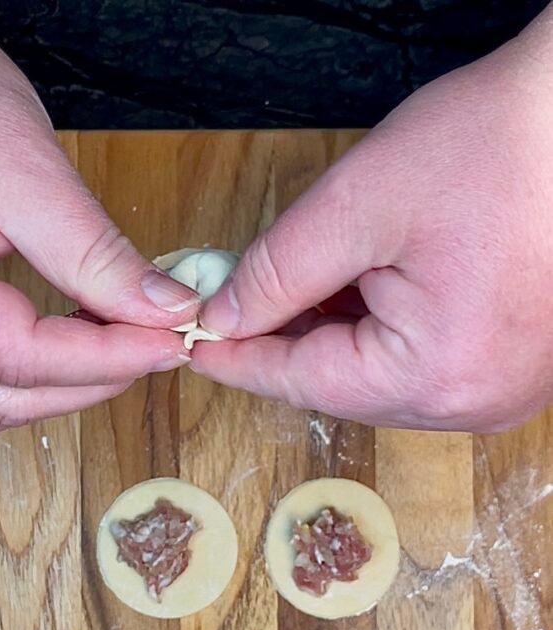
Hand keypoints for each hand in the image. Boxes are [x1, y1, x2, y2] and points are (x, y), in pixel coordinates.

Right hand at [0, 18, 198, 431]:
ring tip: (124, 340)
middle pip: (11, 394)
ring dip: (64, 385)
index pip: (25, 358)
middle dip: (96, 377)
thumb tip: (165, 308)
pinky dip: (30, 376)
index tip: (173, 340)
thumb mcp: (18, 168)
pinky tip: (72, 340)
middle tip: (161, 342)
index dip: (111, 358)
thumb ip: (90, 250)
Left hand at [195, 9, 552, 431]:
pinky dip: (383, 335)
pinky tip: (360, 292)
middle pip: (346, 388)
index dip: (241, 361)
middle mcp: (473, 403)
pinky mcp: (514, 369)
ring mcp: (501, 391)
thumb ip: (278, 272)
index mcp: (436, 374)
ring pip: (384, 380)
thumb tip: (225, 320)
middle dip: (288, 343)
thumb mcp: (360, 206)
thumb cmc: (496, 146)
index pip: (305, 382)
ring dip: (335, 338)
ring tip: (298, 287)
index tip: (196, 347)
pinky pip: (425, 367)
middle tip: (237, 303)